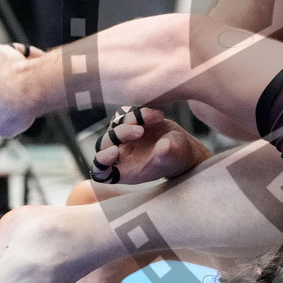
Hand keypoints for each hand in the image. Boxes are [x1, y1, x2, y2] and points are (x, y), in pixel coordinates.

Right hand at [0, 43, 43, 136]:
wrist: (26, 89)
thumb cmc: (21, 108)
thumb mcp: (6, 129)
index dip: (6, 100)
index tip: (20, 99)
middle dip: (8, 83)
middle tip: (28, 84)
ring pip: (0, 67)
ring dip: (12, 67)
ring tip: (31, 71)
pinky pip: (10, 51)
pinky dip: (20, 53)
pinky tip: (32, 58)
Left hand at [91, 107, 211, 184]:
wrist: (181, 146)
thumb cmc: (176, 159)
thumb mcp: (173, 158)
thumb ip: (166, 153)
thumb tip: (163, 146)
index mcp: (124, 171)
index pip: (100, 170)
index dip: (102, 161)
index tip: (114, 152)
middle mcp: (119, 154)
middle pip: (104, 143)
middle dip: (120, 134)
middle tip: (140, 131)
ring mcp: (123, 138)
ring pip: (115, 125)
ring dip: (132, 119)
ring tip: (158, 118)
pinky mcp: (130, 123)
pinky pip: (125, 113)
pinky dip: (139, 112)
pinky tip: (157, 115)